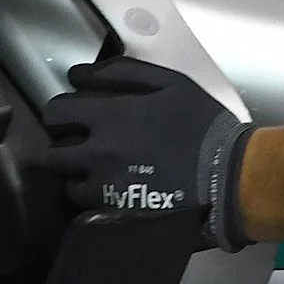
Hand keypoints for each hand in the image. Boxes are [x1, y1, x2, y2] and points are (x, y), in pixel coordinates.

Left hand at [42, 57, 250, 249]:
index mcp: (110, 116)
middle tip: (82, 144)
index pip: (55, 113)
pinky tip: (109, 187)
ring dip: (75, 173)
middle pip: (53, 152)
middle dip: (64, 146)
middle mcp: (100, 152)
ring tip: (95, 168)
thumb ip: (120, 73)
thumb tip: (78, 74)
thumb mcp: (169, 82)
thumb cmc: (203, 123)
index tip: (72, 116)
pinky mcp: (118, 210)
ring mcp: (107, 185)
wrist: (230, 173)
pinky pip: (84, 205)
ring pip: (66, 181)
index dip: (60, 113)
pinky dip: (90, 195)